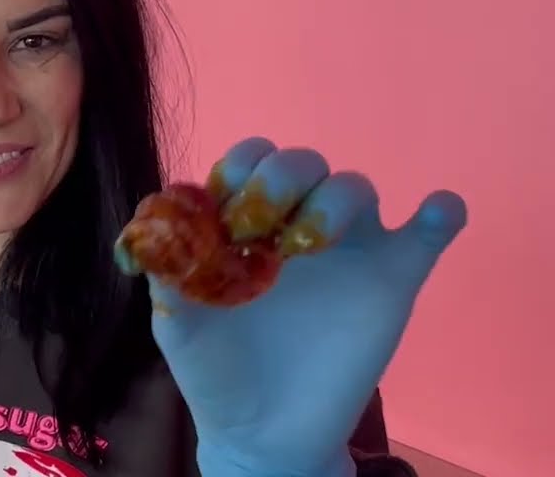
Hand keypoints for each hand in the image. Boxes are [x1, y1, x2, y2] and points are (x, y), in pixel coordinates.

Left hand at [126, 137, 466, 476]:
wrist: (262, 432)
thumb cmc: (215, 366)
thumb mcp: (175, 319)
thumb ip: (166, 269)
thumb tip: (154, 223)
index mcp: (244, 220)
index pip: (248, 161)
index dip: (236, 170)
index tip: (223, 213)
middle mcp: (296, 221)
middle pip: (301, 162)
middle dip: (279, 178)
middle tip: (258, 224)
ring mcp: (348, 247)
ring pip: (355, 188)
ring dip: (333, 199)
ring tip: (310, 242)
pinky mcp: (392, 280)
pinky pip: (428, 235)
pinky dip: (439, 217)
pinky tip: (437, 213)